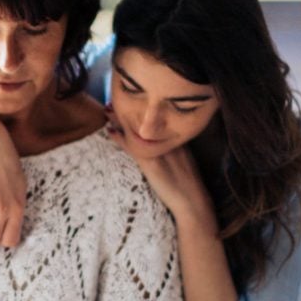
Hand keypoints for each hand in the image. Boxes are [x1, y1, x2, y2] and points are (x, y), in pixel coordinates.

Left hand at [104, 105, 211, 221]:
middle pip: (146, 120)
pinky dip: (120, 138)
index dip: (142, 109)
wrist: (193, 202)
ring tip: (108, 109)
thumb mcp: (183, 161)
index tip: (129, 99)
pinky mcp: (150, 162)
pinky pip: (133, 146)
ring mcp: (158, 150)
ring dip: (121, 119)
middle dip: (130, 108)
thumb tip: (158, 144)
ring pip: (138, 130)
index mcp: (177, 137)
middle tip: (114, 98)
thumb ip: (172, 149)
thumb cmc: (188, 185)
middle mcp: (168, 140)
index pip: (157, 118)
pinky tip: (110, 131)